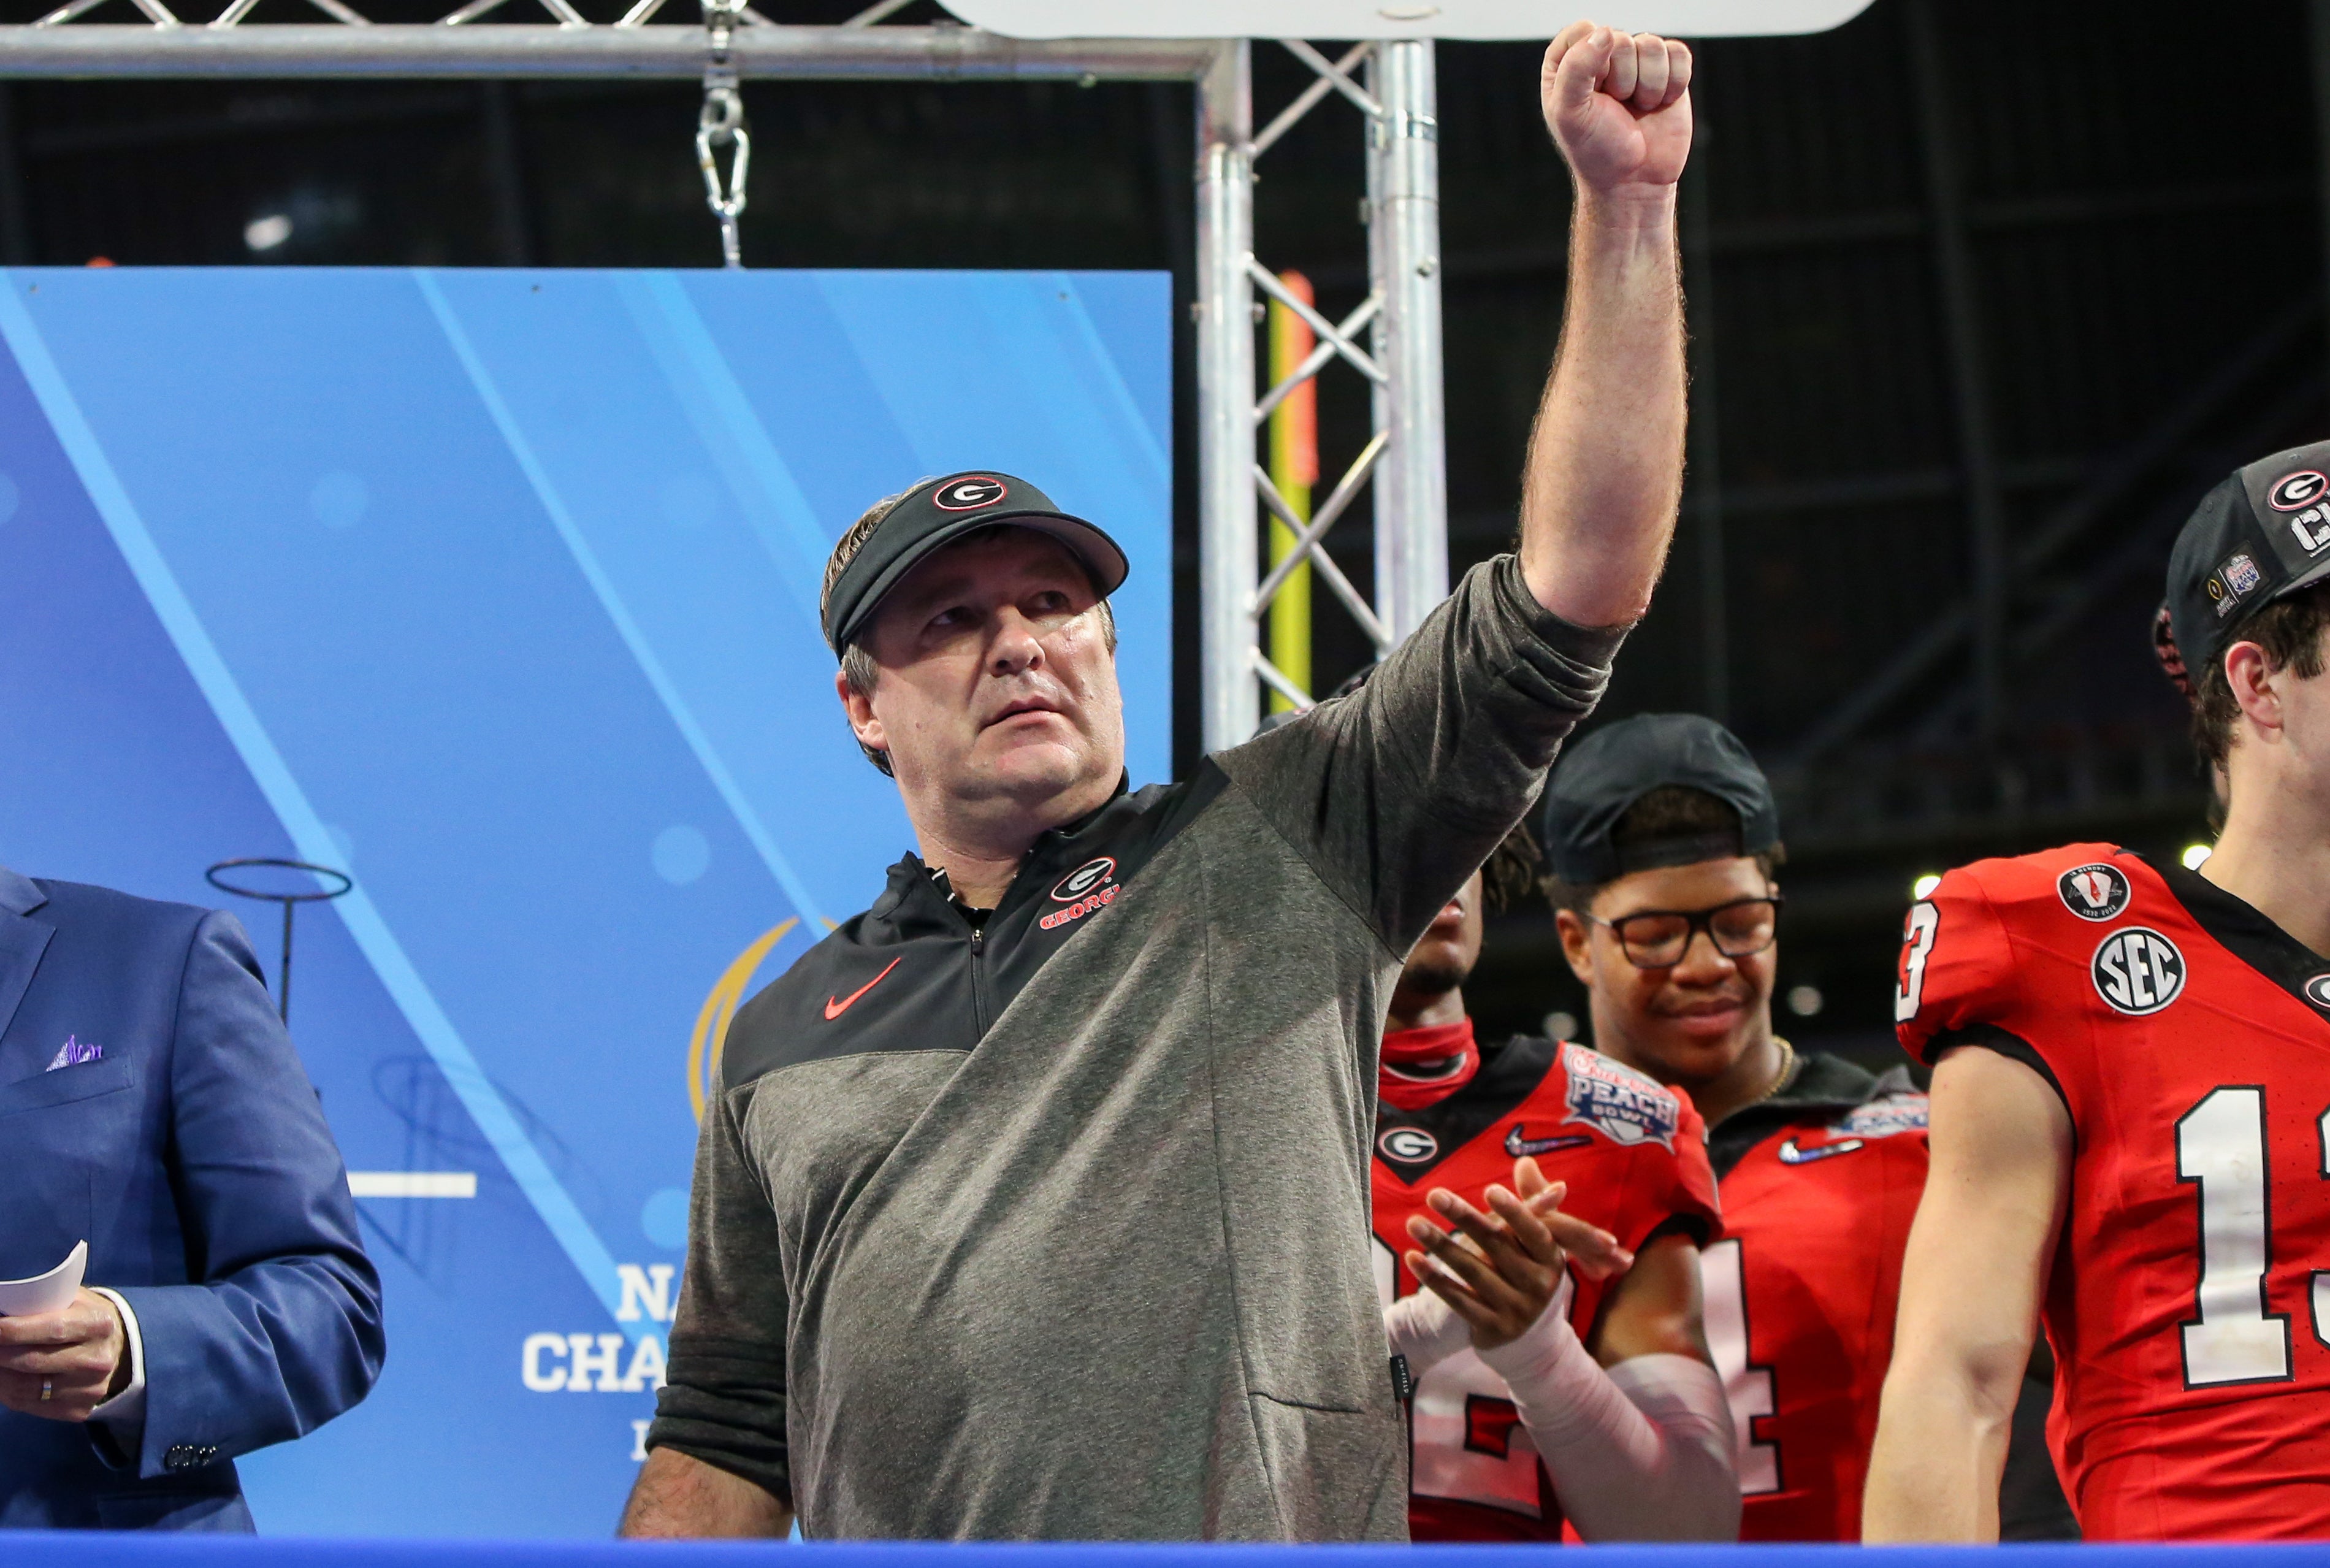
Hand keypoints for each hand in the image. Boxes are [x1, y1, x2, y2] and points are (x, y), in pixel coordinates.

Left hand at [0, 1288, 128, 1421]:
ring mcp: (89, 1389)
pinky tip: (3, 1379)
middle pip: (32, 1362)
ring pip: (24, 1388)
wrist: (117, 1349)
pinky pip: (27, 1405)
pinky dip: (5, 1393)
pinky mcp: (78, 1410)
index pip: (52, 1329)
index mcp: (98, 1325)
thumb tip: (3, 1309)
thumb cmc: (84, 1318)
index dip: (14, 1330)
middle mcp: (97, 1360)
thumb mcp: (74, 1300)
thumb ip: (44, 1302)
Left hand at [1403, 1156, 1634, 1349]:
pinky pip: (1458, 1300)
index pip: (1535, 1232)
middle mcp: (1539, 1286)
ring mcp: (1517, 1310)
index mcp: (1552, 1259)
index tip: (1489, 1190)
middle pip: (1496, 1246)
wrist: (1531, 1338)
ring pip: (1472, 1272)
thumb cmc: (1527, 1272)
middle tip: (1433, 1194)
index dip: (1515, 1212)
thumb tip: (1525, 1162)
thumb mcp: (1536, 1243)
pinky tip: (1413, 1259)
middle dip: (1463, 1217)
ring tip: (1414, 1223)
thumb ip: (1530, 1203)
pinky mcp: (1493, 1329)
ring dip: (1440, 1245)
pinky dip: (1434, 1278)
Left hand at [1541, 22, 1693, 196]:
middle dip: (1621, 81)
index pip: (1583, 31)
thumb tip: (1606, 32)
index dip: (1591, 62)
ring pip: (1651, 45)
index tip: (1592, 93)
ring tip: (1639, 108)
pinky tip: (1660, 104)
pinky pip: (1678, 54)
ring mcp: (1638, 61)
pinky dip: (1673, 83)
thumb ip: (1577, 68)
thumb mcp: (1570, 113)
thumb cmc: (1596, 150)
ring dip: (1648, 85)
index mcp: (1568, 61)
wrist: (1634, 181)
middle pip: (1619, 39)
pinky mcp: (1668, 70)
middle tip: (1617, 108)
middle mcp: (1602, 55)